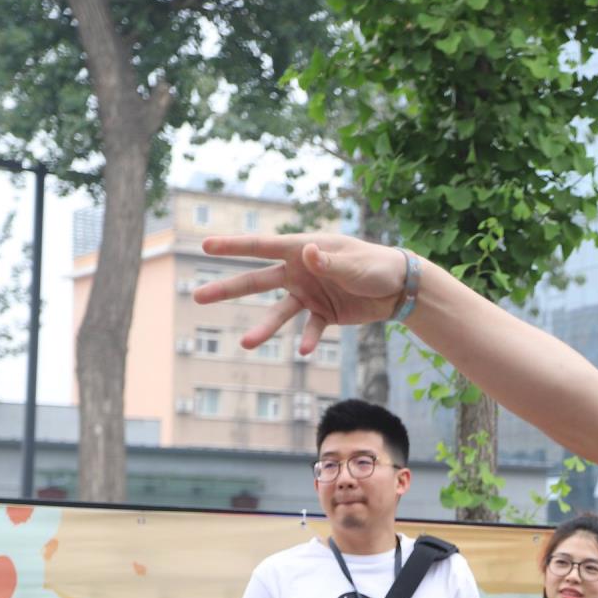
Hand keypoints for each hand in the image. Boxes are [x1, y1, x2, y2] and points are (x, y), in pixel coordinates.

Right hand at [194, 233, 407, 351]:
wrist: (399, 287)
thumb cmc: (376, 265)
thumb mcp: (354, 263)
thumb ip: (329, 262)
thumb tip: (306, 253)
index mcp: (302, 249)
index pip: (262, 247)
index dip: (233, 246)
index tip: (205, 245)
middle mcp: (300, 272)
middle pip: (257, 281)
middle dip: (228, 289)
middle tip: (198, 296)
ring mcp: (309, 294)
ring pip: (279, 312)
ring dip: (264, 328)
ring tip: (246, 344)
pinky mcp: (324, 314)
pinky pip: (311, 329)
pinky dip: (308, 340)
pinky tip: (305, 351)